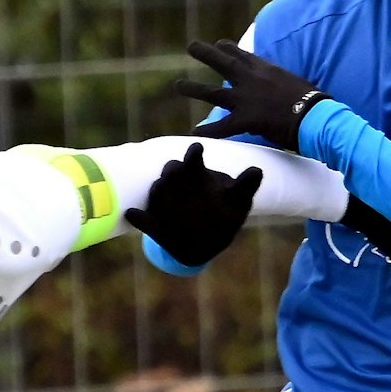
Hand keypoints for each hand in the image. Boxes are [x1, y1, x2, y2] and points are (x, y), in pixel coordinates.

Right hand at [124, 141, 264, 267]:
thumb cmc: (225, 216)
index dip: (194, 155)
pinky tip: (133, 214)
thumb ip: (246, 186)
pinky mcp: (154, 226)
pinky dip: (137, 216)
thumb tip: (257, 170)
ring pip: (157, 191)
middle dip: (172, 170)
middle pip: (171, 172)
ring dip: (158, 190)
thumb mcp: (239, 201)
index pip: (194, 162)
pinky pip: (142, 219)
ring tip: (161, 188)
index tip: (197, 148)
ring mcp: (164, 205)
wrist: (206, 243)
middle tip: (174, 169)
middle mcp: (177, 186)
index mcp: (197, 176)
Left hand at [172, 39, 334, 150]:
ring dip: (194, 88)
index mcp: (267, 70)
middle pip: (225, 63)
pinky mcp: (247, 119)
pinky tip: (193, 133)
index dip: (229, 49)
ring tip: (178, 85)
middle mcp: (253, 80)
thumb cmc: (315, 102)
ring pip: (214, 92)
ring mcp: (247, 98)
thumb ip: (284, 84)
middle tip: (191, 46)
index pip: (244, 55)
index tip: (219, 43)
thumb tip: (287, 88)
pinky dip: (208, 131)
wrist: (316, 116)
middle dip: (206, 54)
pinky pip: (222, 127)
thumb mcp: (297, 84)